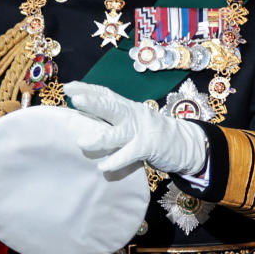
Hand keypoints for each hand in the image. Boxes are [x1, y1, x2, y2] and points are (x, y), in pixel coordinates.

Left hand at [64, 81, 206, 174]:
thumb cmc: (154, 134)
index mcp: (129, 107)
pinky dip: (116, 160)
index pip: (107, 95)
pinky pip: (130, 153)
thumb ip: (115, 121)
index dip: (89, 89)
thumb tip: (85, 124)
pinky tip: (103, 166)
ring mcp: (142, 130)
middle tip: (76, 100)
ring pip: (119, 132)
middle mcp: (134, 115)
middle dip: (95, 103)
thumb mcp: (135, 122)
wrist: (186, 144)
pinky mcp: (150, 146)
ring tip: (81, 143)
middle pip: (113, 107)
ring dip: (100, 137)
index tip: (68, 87)